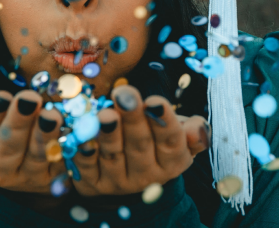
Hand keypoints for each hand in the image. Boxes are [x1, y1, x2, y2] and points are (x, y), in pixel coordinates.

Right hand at [0, 90, 65, 192]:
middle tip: (29, 99)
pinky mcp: (53, 178)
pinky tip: (73, 128)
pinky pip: (61, 161)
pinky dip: (68, 145)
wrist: (21, 160)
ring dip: (45, 135)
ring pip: (36, 155)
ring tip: (52, 115)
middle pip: (7, 146)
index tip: (1, 96)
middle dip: (18, 122)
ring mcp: (27, 176)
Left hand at [71, 85, 209, 196]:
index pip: (170, 141)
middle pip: (139, 145)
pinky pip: (86, 165)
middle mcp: (147, 175)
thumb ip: (192, 131)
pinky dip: (83, 149)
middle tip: (125, 95)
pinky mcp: (92, 182)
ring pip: (113, 155)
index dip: (163, 122)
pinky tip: (80, 132)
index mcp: (172, 161)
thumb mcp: (178, 134)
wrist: (128, 170)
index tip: (155, 101)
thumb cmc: (156, 139)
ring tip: (104, 114)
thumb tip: (197, 129)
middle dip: (132, 119)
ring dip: (108, 134)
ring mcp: (118, 181)